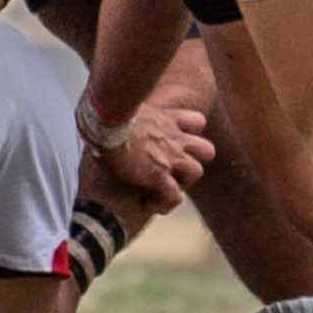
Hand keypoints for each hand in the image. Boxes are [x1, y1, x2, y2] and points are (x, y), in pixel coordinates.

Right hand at [98, 100, 214, 213]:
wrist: (106, 121)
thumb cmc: (107, 112)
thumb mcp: (123, 108)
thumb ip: (126, 114)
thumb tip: (107, 114)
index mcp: (166, 119)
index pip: (196, 121)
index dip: (189, 134)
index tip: (171, 142)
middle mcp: (174, 137)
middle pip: (206, 150)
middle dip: (192, 162)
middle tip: (170, 169)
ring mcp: (170, 156)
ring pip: (196, 172)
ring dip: (181, 183)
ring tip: (161, 188)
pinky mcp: (159, 175)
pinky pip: (175, 197)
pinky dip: (164, 203)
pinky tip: (147, 204)